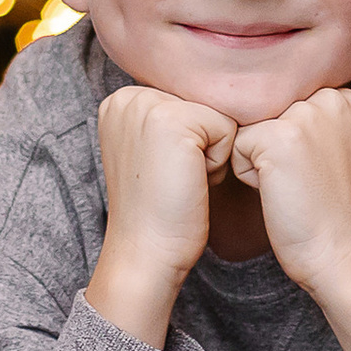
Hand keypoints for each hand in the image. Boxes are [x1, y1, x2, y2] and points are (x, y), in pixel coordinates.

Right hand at [87, 85, 238, 347]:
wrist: (147, 253)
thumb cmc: (162, 211)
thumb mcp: (160, 152)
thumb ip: (177, 119)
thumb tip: (222, 99)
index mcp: (122, 101)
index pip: (190, 100)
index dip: (194, 141)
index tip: (167, 172)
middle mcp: (128, 97)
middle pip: (205, 103)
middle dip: (205, 144)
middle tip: (177, 178)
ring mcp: (146, 105)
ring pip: (218, 115)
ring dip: (214, 152)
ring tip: (184, 180)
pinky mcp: (171, 121)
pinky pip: (227, 129)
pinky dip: (219, 162)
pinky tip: (192, 183)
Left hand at [232, 90, 350, 350]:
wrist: (343, 252)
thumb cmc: (332, 209)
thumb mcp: (337, 147)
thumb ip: (313, 117)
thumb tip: (260, 103)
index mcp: (347, 97)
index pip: (287, 100)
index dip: (289, 140)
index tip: (316, 170)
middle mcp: (330, 97)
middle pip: (267, 110)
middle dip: (273, 145)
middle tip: (305, 180)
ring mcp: (305, 114)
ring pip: (250, 127)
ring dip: (260, 159)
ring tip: (293, 184)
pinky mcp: (278, 137)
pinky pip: (237, 146)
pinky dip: (249, 175)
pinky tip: (280, 193)